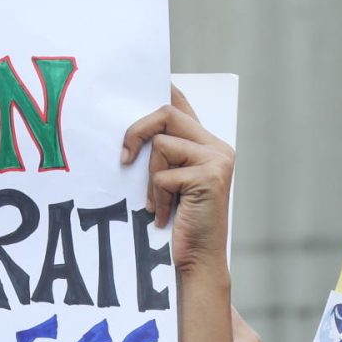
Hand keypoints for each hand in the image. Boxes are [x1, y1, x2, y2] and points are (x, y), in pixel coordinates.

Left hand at [121, 90, 233, 275]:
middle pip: (167, 114)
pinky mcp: (209, 176)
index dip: (164, 91)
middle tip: (123, 158)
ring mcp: (217, 160)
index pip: (183, 106)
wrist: (199, 259)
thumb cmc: (181, 223)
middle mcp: (218, 148)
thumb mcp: (170, 182)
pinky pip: (163, 173)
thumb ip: (164, 154)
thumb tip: (135, 130)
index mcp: (209, 145)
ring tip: (156, 202)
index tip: (144, 81)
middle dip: (137, 131)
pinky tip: (164, 215)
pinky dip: (157, 196)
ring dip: (150, 177)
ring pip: (161, 144)